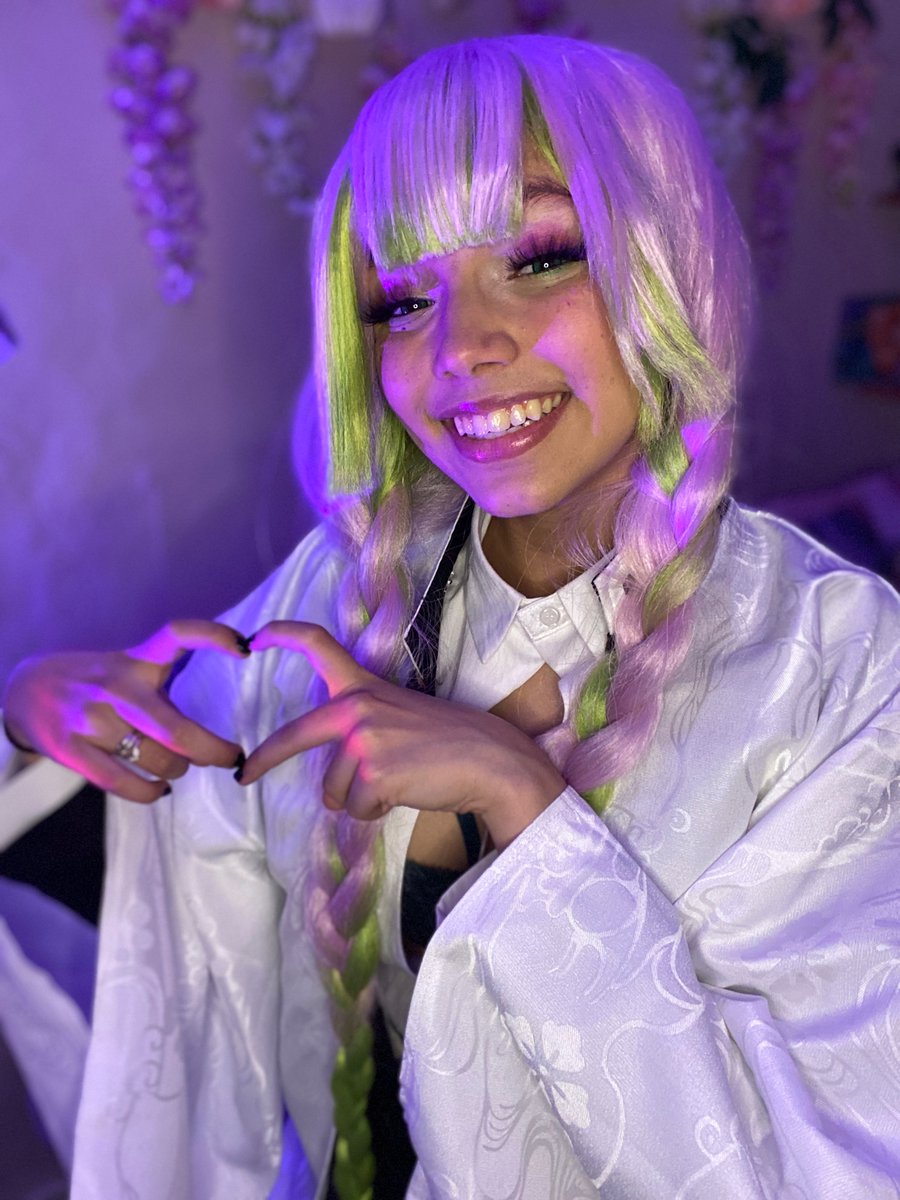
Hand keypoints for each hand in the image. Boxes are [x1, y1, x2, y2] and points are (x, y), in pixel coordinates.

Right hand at [2, 619, 248, 802]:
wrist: (24, 691)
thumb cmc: (95, 683)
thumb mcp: (127, 666)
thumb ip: (164, 683)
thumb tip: (213, 721)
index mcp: (135, 660)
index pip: (176, 634)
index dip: (212, 636)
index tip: (245, 647)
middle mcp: (114, 686)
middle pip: (177, 729)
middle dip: (214, 751)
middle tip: (233, 757)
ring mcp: (90, 719)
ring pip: (156, 760)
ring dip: (178, 769)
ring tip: (178, 766)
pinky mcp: (68, 749)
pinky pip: (124, 783)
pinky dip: (151, 792)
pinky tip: (160, 789)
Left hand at [239, 622, 565, 849]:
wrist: (491, 762)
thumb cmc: (450, 743)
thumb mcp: (401, 716)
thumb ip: (363, 727)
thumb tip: (332, 774)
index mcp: (364, 686)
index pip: (318, 645)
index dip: (283, 635)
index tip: (255, 636)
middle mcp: (357, 707)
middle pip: (294, 735)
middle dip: (264, 759)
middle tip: (245, 775)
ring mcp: (362, 740)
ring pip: (332, 790)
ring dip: (359, 798)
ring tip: (399, 782)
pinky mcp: (372, 774)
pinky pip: (354, 810)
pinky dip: (376, 812)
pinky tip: (406, 794)